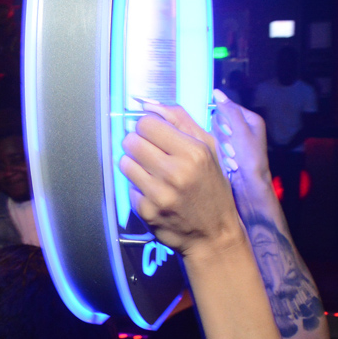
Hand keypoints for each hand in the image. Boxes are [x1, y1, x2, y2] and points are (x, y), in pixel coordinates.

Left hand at [119, 101, 244, 258]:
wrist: (214, 235)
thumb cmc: (212, 188)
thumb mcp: (209, 149)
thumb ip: (180, 121)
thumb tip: (148, 103)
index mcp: (194, 152)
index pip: (147, 122)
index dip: (147, 126)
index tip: (153, 134)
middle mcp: (175, 172)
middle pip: (131, 140)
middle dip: (137, 143)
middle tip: (150, 153)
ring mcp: (159, 194)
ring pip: (124, 162)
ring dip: (134, 164)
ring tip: (152, 172)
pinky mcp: (146, 211)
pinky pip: (128, 187)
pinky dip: (137, 188)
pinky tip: (154, 193)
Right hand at [212, 89, 270, 187]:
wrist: (250, 185)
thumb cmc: (249, 158)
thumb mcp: (240, 131)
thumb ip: (229, 111)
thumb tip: (217, 92)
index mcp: (251, 120)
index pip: (228, 108)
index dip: (225, 120)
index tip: (229, 133)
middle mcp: (244, 128)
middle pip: (220, 121)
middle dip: (223, 136)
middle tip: (232, 148)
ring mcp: (236, 141)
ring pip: (217, 135)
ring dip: (223, 147)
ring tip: (232, 158)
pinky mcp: (229, 151)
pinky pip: (217, 146)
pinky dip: (222, 155)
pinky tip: (230, 163)